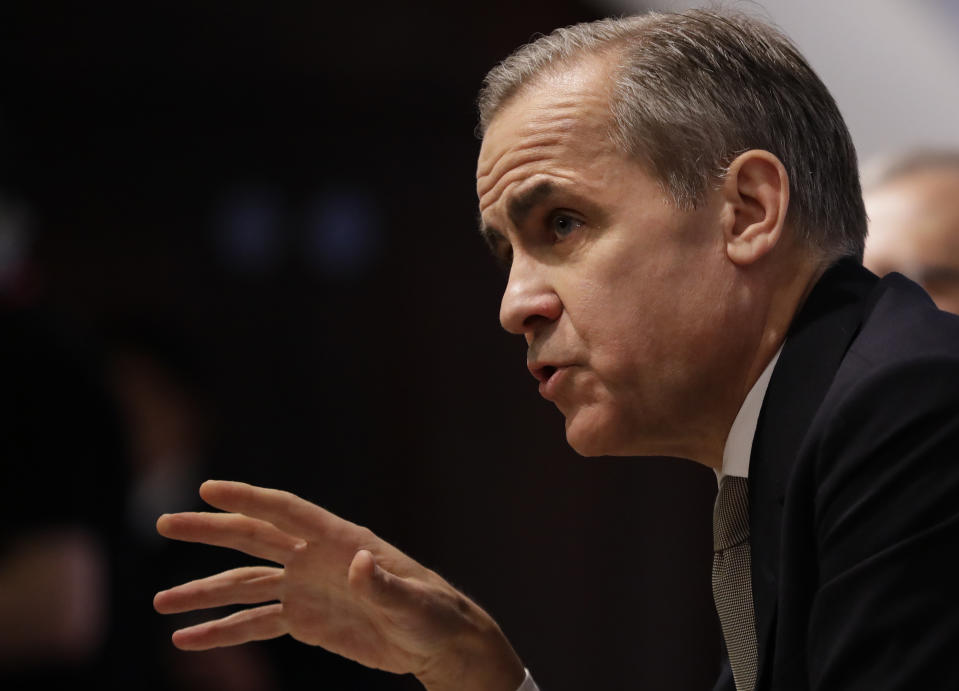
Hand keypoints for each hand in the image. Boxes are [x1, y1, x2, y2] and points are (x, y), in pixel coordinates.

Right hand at [153, 480, 523, 690]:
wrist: (438, 643)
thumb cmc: (434, 614)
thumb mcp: (413, 601)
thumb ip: (385, 584)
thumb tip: (360, 563)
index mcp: (340, 541)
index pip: (286, 512)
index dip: (249, 498)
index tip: (207, 489)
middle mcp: (314, 559)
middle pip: (253, 538)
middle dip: (209, 531)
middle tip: (164, 524)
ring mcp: (305, 589)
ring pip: (244, 585)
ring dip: (204, 592)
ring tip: (161, 604)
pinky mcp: (304, 621)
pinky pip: (255, 623)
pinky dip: (222, 631)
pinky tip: (188, 639)